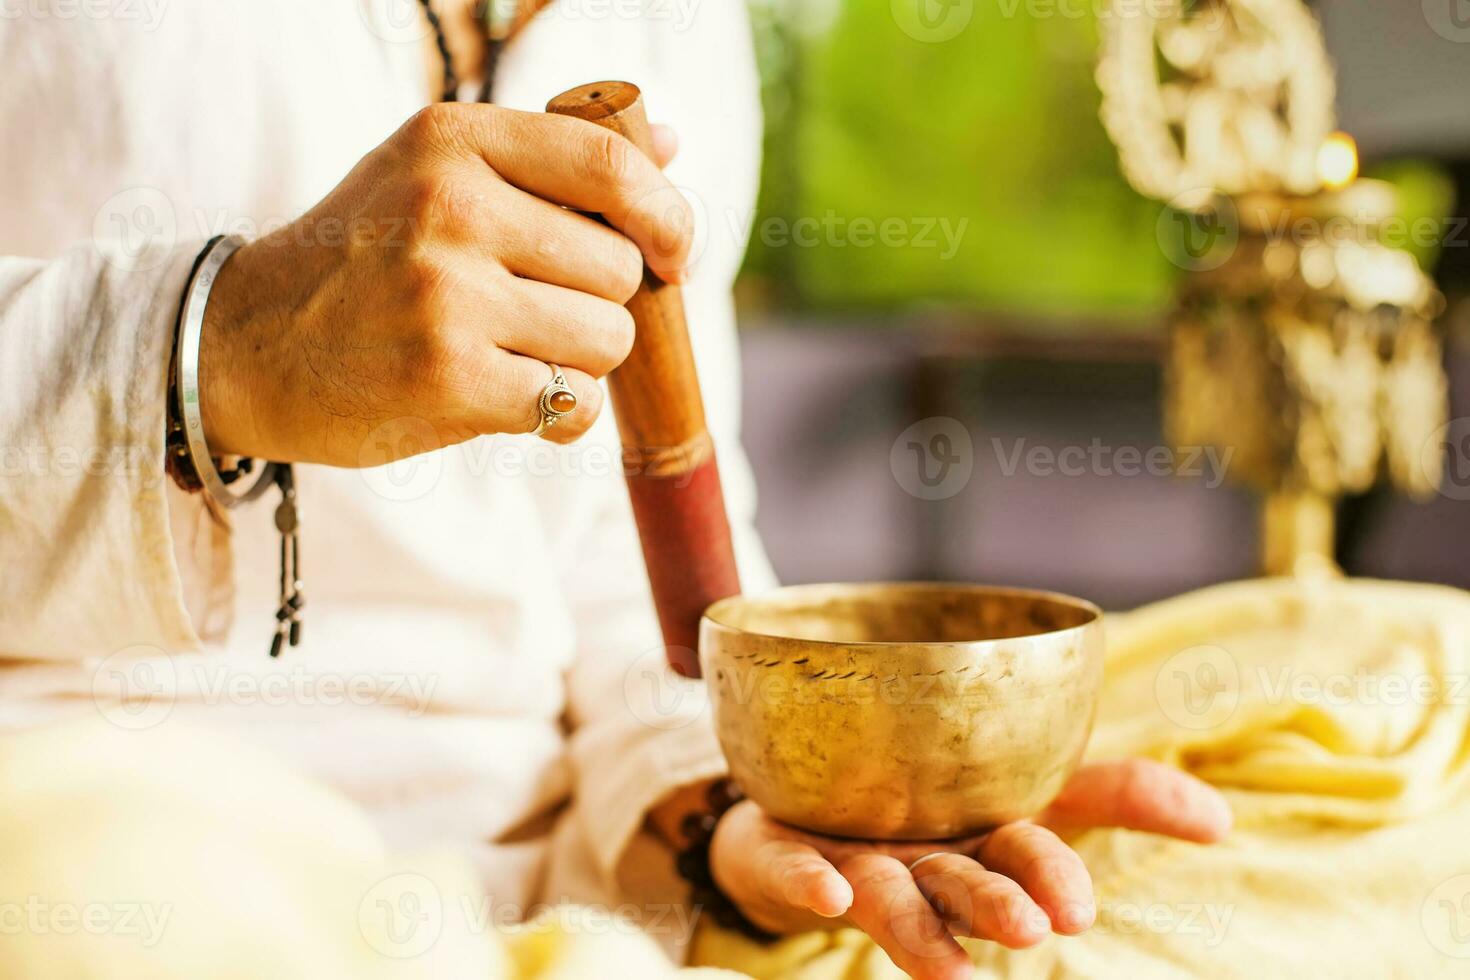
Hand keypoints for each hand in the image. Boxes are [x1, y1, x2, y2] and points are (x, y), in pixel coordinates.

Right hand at [197, 104, 689, 464]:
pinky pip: (573, 402)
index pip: (609, 164)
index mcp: (453, 140)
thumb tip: (672, 142)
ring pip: (606, 339)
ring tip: (515, 355)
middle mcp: (449, 205)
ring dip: (580, 363)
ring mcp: (447, 292)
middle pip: (618, 269)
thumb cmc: (360, 260)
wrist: (244, 345)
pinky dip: (559, 413)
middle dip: (600, 305)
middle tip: (539, 317)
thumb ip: (550, 162)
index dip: (667, 216)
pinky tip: (510, 399)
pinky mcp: (447, 375)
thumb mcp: (431, 176)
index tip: (674, 253)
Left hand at [708, 760, 1231, 979]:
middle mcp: (925, 865)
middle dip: (996, 908)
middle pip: (964, 887)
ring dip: (916, 927)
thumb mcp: (1033, 784)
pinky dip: (808, 882)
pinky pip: (793, 870)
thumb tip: (1223, 822)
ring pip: (890, 896)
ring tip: (946, 963)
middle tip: (1029, 929)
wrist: (801, 817)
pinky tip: (826, 892)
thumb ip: (1121, 794)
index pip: (1029, 861)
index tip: (1077, 913)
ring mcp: (857, 863)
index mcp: (984, 845)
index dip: (1052, 882)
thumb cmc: (934, 808)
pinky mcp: (789, 856)